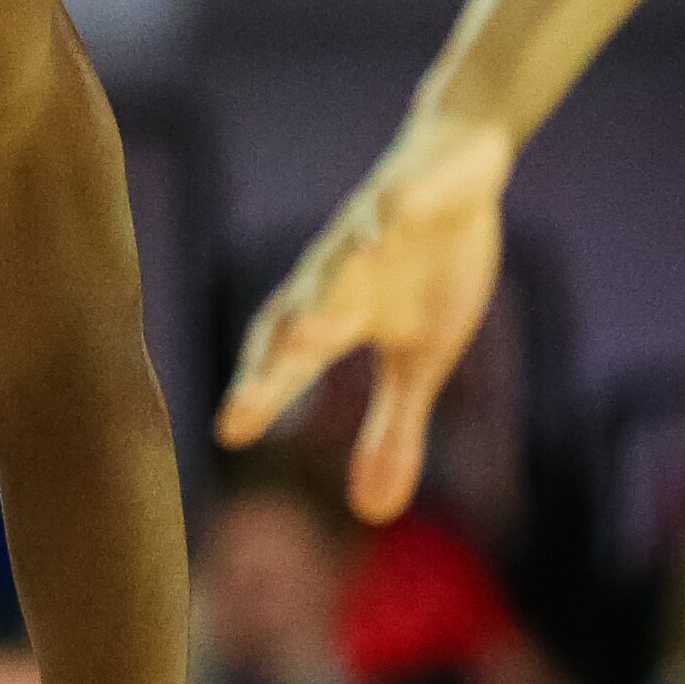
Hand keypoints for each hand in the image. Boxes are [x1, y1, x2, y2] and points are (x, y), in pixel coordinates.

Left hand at [213, 112, 512, 522]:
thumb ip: (391, 431)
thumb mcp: (420, 358)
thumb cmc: (428, 269)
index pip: (287, 364)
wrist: (455, 169)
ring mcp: (369, 232)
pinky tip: (385, 229)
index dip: (259, 396)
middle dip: (273, 363)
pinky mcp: (408, 190)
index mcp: (337, 317)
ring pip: (337, 264)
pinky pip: (395, 202)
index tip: (229, 435)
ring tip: (307, 334)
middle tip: (247, 403)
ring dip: (322, 295)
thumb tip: (372, 514)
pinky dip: (387, 216)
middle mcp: (338, 276)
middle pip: (297, 320)